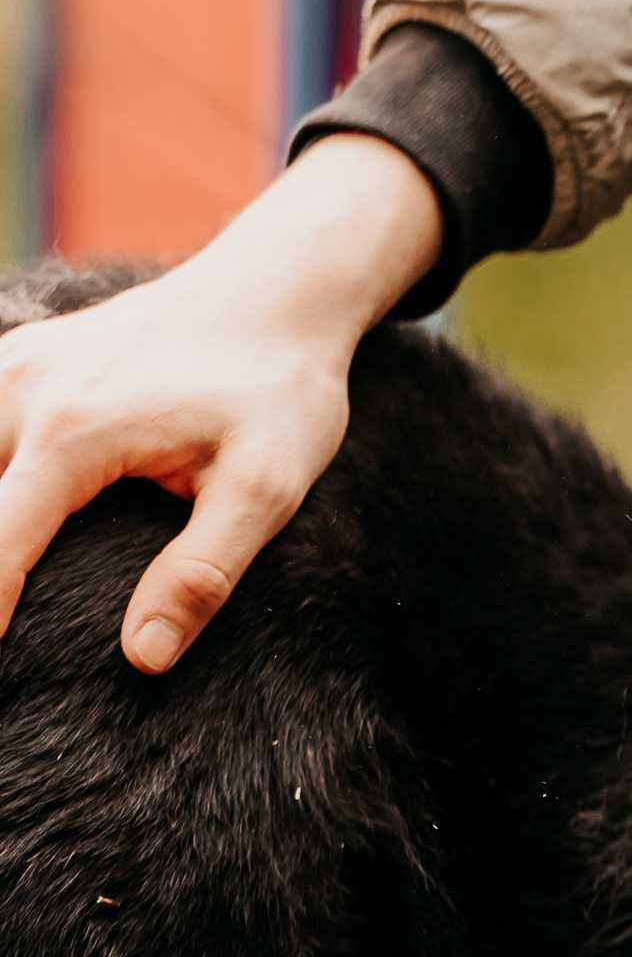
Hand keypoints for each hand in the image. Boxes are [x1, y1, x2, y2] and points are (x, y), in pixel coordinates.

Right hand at [0, 136, 443, 671]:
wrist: (276, 291)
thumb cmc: (279, 388)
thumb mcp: (267, 487)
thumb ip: (203, 571)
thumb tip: (144, 656)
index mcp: (73, 433)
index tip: (0, 665)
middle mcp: (21, 392)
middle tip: (11, 632)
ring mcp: (12, 365)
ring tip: (10, 582)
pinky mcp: (18, 357)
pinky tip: (13, 507)